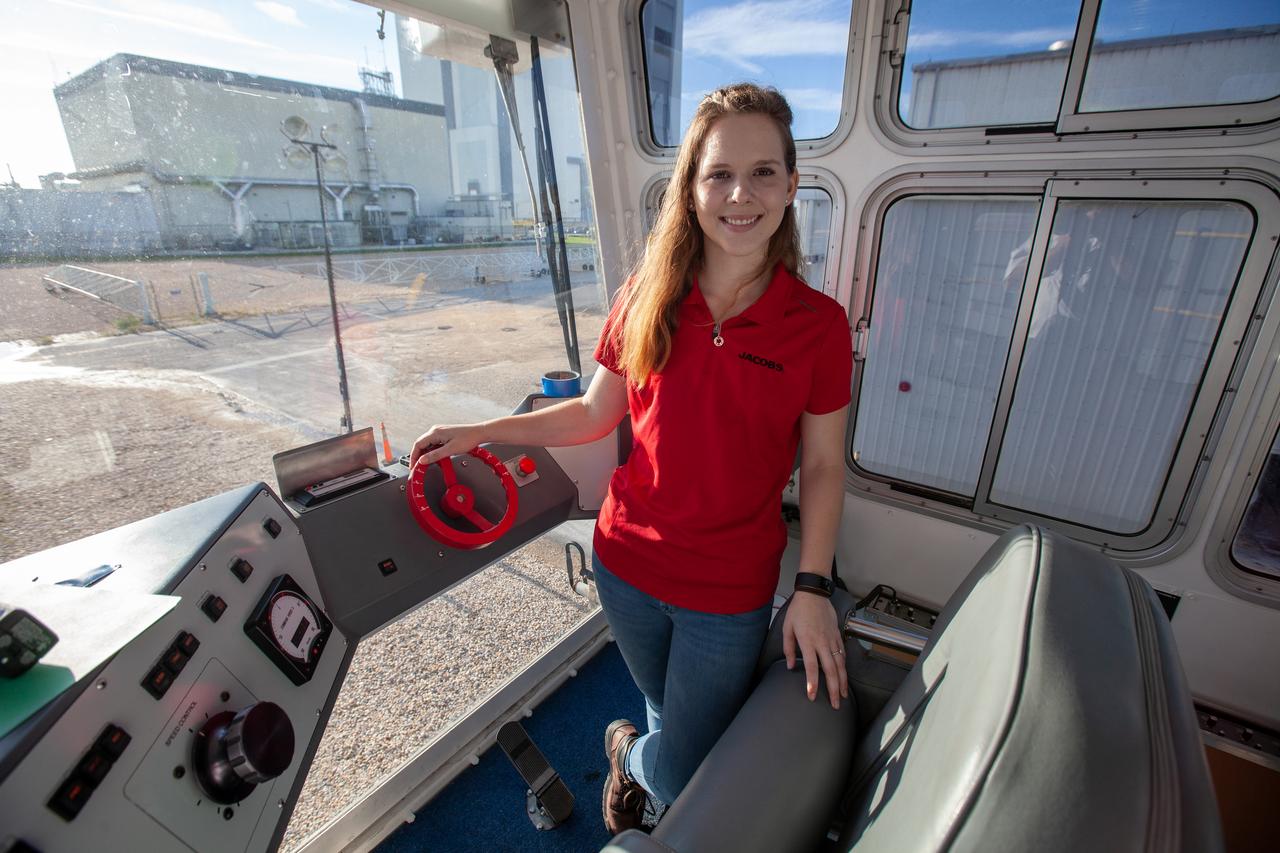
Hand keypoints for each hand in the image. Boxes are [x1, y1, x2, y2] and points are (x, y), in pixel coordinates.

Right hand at [408, 423, 487, 469]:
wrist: (479, 433)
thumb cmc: (468, 438)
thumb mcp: (451, 450)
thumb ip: (435, 455)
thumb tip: (422, 460)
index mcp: (435, 432)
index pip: (418, 445)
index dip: (413, 457)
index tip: (413, 466)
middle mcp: (435, 431)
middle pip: (421, 445)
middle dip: (418, 457)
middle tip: (417, 468)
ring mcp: (440, 432)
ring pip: (427, 445)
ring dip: (425, 455)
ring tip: (425, 465)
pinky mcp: (444, 435)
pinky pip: (433, 444)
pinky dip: (431, 452)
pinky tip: (434, 459)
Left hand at [782, 591, 848, 709]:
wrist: (813, 594)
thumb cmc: (798, 610)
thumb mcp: (787, 628)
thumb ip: (789, 648)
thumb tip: (791, 666)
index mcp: (808, 641)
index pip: (812, 667)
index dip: (812, 683)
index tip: (812, 695)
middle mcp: (822, 642)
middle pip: (831, 670)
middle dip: (833, 689)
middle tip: (834, 704)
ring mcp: (832, 639)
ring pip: (840, 664)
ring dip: (842, 681)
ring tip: (843, 695)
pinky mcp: (837, 635)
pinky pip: (842, 654)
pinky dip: (844, 667)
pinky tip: (844, 676)